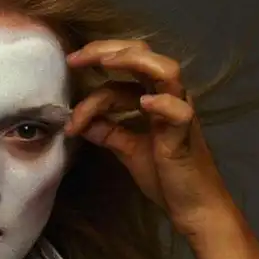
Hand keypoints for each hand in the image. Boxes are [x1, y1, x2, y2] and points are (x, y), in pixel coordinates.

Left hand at [65, 40, 233, 236]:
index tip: (67, 73)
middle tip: (75, 58)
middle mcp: (168, 98)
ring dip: (133, 62)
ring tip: (104, 63)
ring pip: (165, 71)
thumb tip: (78, 121)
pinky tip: (144, 103)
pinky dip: (161, 103)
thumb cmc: (164, 176)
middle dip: (106, 50)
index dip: (92, 77)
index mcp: (154, 99)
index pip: (122, 73)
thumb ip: (106, 131)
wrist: (191, 207)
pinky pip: (179, 112)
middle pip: (143, 56)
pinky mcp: (185, 135)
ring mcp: (179, 113)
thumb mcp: (126, 149)